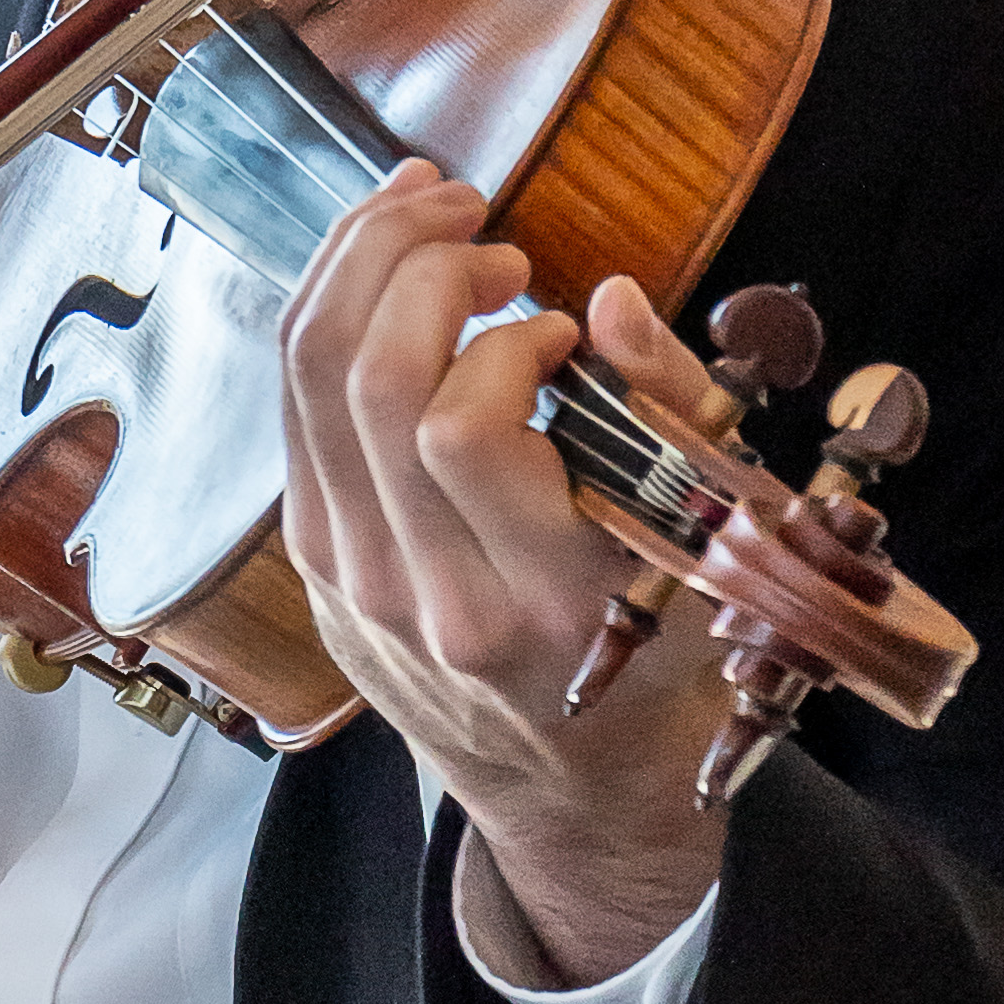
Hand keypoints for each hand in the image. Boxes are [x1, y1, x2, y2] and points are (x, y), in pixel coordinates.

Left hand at [275, 166, 741, 988]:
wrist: (577, 790)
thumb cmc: (660, 655)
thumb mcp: (708, 552)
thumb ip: (670, 419)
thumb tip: (607, 300)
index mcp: (536, 601)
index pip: (457, 430)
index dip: (500, 339)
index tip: (557, 327)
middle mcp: (424, 596)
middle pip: (364, 384)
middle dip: (415, 263)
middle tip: (484, 228)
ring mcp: (351, 582)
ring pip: (307, 385)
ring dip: (357, 267)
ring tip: (428, 213)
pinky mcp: (314, 562)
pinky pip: (295, 414)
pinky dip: (329, 320)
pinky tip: (381, 272)